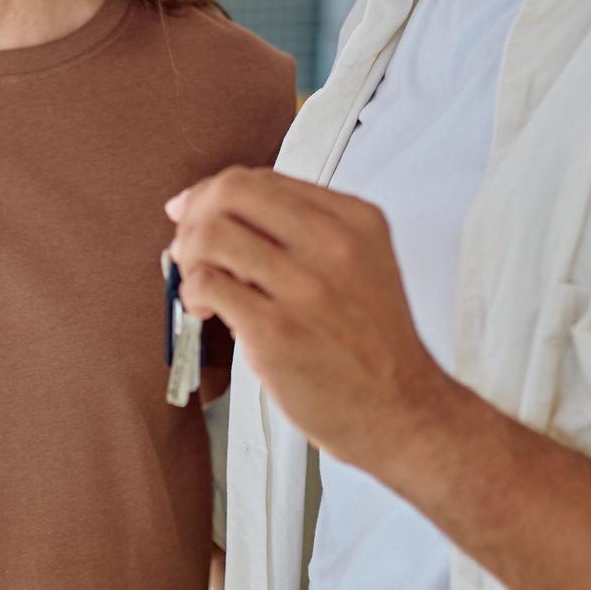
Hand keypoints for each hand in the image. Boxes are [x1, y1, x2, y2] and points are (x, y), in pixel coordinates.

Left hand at [166, 167, 453, 474]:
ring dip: (187, 256)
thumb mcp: (365, 263)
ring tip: (196, 281)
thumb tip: (226, 215)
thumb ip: (308, 233)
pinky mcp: (275, 329)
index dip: (214, 192)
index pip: (263, 179)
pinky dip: (192, 291)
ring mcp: (304, 286)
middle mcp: (332, 244)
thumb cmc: (375, 346)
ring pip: (210, 235)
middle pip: (230, 193)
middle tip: (186, 243)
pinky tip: (204, 308)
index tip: (195, 210)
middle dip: (194, 214)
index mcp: (354, 220)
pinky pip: (206, 283)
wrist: (404, 410)